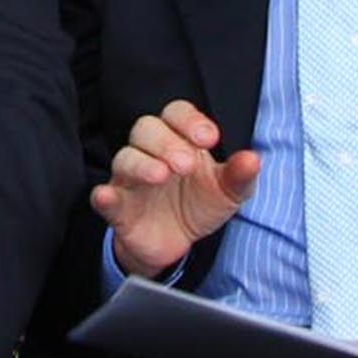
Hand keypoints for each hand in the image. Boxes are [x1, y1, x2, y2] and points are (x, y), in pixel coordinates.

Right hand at [90, 100, 261, 278]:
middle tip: (186, 164)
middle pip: (146, 128)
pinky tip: (107, 196)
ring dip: (142, 164)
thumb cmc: (199, 204)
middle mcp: (150, 153)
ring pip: (125, 158)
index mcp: (178, 140)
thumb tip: (254, 159)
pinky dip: (104, 196)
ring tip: (161, 176)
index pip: (175, 113)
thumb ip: (239, 175)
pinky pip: (104, 196)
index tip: (209, 138)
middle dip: (166, 142)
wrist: (176, 244)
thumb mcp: (227, 191)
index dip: (189, 120)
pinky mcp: (118, 208)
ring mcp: (130, 179)